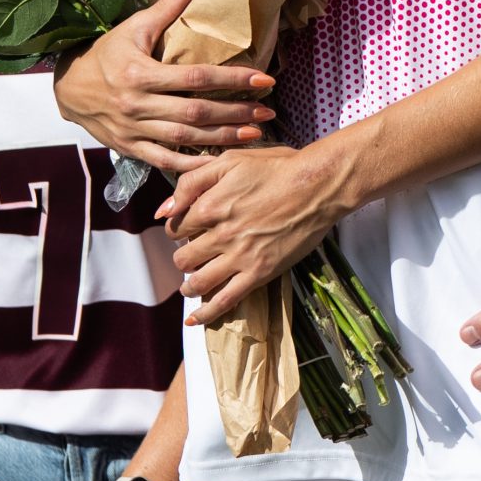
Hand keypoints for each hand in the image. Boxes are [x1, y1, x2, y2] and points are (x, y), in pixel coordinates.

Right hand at [55, 0, 275, 175]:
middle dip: (235, 113)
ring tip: (255, 135)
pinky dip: (191, 166)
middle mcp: (137, 104)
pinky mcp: (130, 148)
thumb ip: (169, 7)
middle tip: (267, 113)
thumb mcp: (134, 27)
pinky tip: (218, 164)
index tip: (264, 80)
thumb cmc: (106, 53)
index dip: (232, 79)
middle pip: (195, 113)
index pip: (195, 78)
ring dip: (222, 139)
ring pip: (184, 140)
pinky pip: (164, 161)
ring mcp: (133, 130)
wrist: (68, 88)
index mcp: (140, 73)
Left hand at [161, 145, 350, 323]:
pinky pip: (226, 300)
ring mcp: (240, 256)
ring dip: (189, 285)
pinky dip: (207, 313)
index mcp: (211, 206)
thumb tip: (163, 209)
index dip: (178, 229)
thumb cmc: (278, 167)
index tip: (187, 230)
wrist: (318, 185)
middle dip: (183, 257)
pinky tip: (195, 319)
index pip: (176, 228)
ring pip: (198, 282)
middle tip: (192, 255)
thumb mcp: (230, 160)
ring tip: (191, 284)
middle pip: (183, 257)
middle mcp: (221, 234)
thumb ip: (192, 182)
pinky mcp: (259, 273)